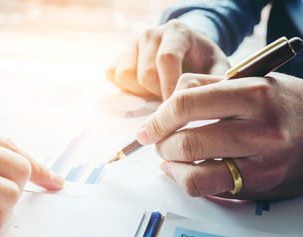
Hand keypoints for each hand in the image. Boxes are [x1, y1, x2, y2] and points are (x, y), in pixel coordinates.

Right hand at [106, 20, 229, 99]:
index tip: (178, 109)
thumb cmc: (202, 62)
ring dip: (141, 92)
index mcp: (177, 32)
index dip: (169, 87)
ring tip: (157, 93)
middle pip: (145, 73)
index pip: (167, 59)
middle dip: (157, 94)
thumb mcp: (217, 68)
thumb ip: (216, 83)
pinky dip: (127, 89)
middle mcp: (150, 34)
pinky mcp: (118, 56)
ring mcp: (132, 44)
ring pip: (126, 76)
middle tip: (171, 102)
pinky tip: (144, 90)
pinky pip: (114, 77)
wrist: (186, 50)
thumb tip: (211, 103)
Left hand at [136, 72, 302, 199]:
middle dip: (161, 144)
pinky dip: (185, 179)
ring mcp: (263, 160)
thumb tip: (163, 108)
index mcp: (253, 92)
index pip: (185, 104)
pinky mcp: (262, 182)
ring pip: (194, 171)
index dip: (157, 119)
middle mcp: (261, 128)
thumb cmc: (280, 101)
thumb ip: (203, 86)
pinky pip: (208, 187)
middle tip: (157, 141)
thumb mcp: (248, 79)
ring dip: (170, 164)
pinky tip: (181, 170)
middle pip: (187, 141)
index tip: (146, 129)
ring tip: (169, 155)